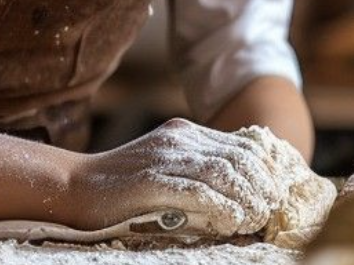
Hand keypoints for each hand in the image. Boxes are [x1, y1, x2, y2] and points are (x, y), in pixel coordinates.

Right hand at [64, 118, 283, 235]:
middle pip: (237, 157)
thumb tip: (241, 192)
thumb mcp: (166, 165)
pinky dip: (221, 206)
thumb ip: (197, 169)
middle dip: (261, 185)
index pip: (240, 145)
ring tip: (257, 218)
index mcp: (184, 132)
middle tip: (271, 209)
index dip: (264, 170)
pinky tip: (233, 220)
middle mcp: (178, 138)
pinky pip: (197, 190)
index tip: (276, 194)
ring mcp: (165, 156)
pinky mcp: (152, 179)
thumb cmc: (123, 185)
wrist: (76, 185)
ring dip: (246, 197)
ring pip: (222, 172)